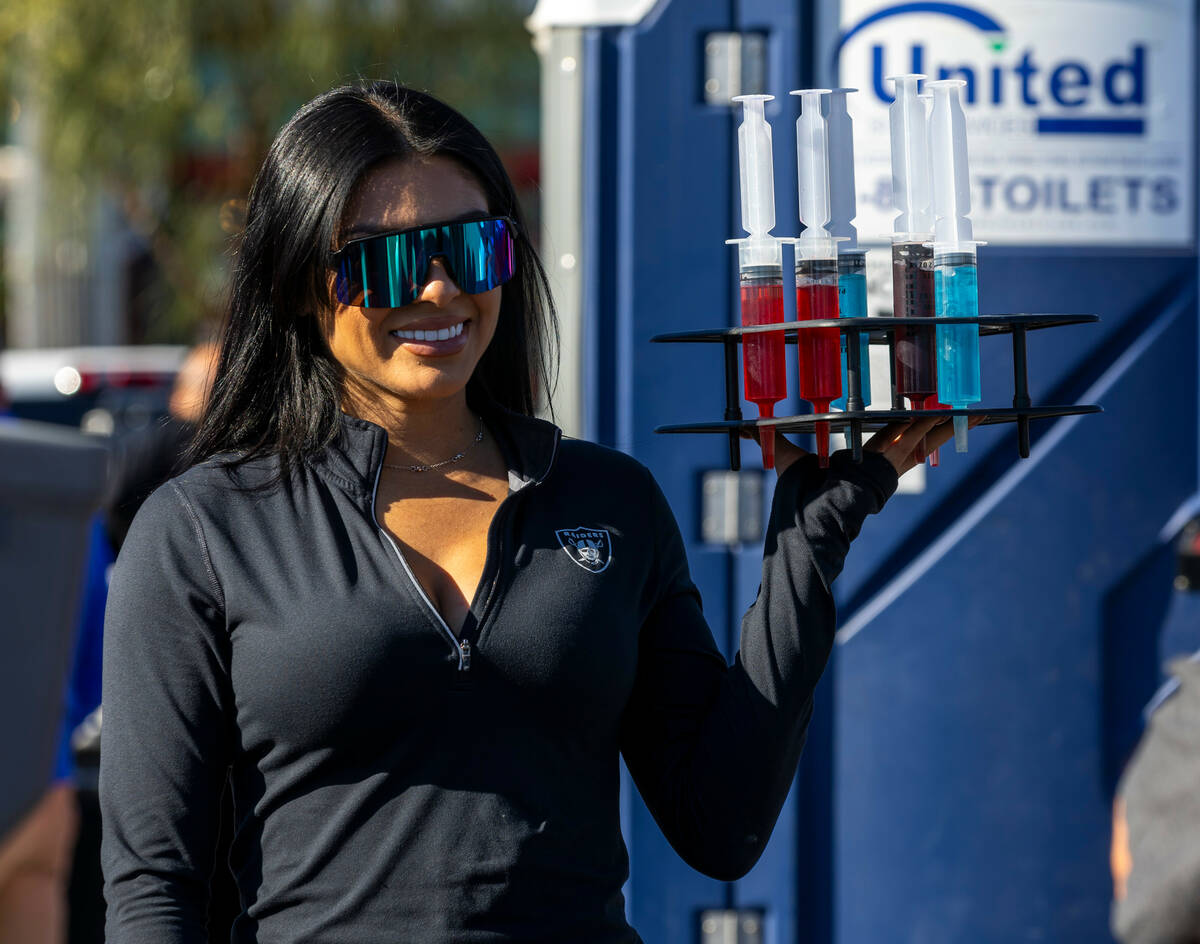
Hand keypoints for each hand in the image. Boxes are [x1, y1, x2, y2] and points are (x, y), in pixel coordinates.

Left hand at [743, 414, 985, 477]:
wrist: (812, 522)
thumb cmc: (800, 496)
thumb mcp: (788, 459)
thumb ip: (773, 442)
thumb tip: (746, 430)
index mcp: (863, 459)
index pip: (892, 437)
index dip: (909, 423)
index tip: (922, 411)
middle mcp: (880, 461)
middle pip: (917, 434)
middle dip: (940, 421)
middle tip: (965, 408)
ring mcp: (889, 462)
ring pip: (924, 433)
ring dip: (947, 421)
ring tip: (977, 409)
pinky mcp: (891, 462)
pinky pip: (919, 438)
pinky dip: (939, 427)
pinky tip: (963, 417)